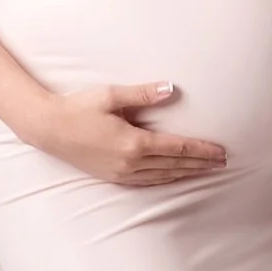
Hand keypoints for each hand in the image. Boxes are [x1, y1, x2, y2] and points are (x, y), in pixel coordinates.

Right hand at [22, 81, 228, 185]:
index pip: (177, 148)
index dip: (201, 150)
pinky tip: (173, 176)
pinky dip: (166, 179)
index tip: (221, 152)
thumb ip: (143, 94)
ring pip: (163, 176)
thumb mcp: (111, 95)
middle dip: (201, 164)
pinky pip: (147, 181)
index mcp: (133, 142)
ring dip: (186, 173)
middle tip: (223, 163)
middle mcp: (130, 162)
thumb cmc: (78, 107)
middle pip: (174, 164)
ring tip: (205, 170)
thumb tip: (171, 89)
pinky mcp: (112, 177)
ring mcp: (121, 173)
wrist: (48, 128)